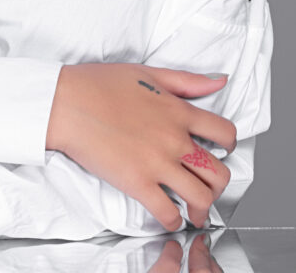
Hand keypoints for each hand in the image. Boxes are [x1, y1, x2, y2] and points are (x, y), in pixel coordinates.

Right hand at [47, 63, 235, 230]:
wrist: (66, 102)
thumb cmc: (98, 84)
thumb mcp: (147, 73)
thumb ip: (187, 81)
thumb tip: (220, 82)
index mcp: (178, 111)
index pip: (224, 133)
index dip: (229, 145)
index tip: (222, 151)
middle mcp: (174, 139)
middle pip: (219, 172)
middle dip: (218, 184)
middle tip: (208, 186)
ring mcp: (157, 163)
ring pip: (200, 197)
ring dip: (202, 208)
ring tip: (195, 211)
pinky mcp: (137, 183)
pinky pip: (168, 212)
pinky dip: (174, 220)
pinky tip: (169, 217)